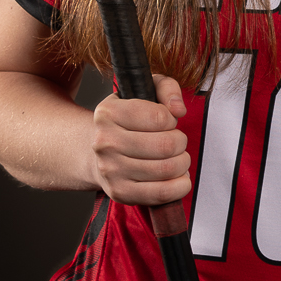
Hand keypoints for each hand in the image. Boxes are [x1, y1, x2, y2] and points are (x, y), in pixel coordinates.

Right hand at [89, 75, 190, 204]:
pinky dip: (180, 185)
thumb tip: (177, 108)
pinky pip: (162, 193)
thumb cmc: (127, 123)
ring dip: (182, 163)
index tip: (165, 121)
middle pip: (166, 145)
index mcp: (108, 113)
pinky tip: (177, 176)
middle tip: (175, 141)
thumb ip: (167, 88)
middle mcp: (105, 142)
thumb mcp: (143, 92)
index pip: (160, 117)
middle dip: (180, 142)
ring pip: (167, 169)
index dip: (171, 119)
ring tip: (176, 157)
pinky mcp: (120, 192)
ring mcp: (110, 170)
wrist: (97, 154)